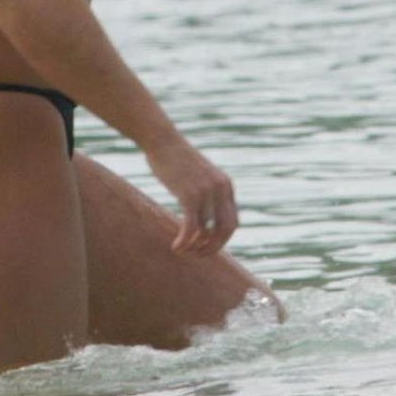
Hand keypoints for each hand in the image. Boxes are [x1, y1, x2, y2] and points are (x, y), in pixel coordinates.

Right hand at [144, 135, 237, 255]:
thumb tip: (203, 212)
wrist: (163, 140)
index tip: (206, 245)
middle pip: (225, 231)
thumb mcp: (199, 174)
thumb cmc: (176, 158)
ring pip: (207, 232)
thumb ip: (206, 191)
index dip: (222, 240)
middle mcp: (220, 189)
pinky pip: (192, 227)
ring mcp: (206, 192)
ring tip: (183, 250)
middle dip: (212, 248)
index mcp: (226, 185)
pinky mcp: (189, 195)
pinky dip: (185, 241)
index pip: (233, 223)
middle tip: (197, 255)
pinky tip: (176, 247)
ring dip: (195, 247)